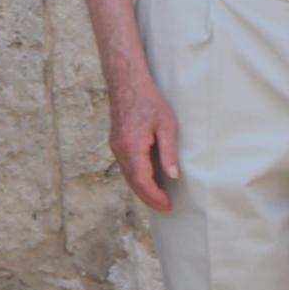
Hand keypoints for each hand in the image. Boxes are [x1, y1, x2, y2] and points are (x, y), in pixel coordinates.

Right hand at [107, 61, 181, 213]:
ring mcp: (115, 146)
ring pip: (128, 176)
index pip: (142, 181)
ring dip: (142, 190)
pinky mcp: (116, 143)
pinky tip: (149, 180)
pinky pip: (126, 167)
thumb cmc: (149, 100)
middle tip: (166, 208)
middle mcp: (120, 150)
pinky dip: (137, 178)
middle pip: (133, 183)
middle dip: (149, 198)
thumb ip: (169, 152)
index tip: (169, 206)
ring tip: (159, 198)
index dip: (155, 197)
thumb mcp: (166, 124)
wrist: (126, 81)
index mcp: (132, 147)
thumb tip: (173, 176)